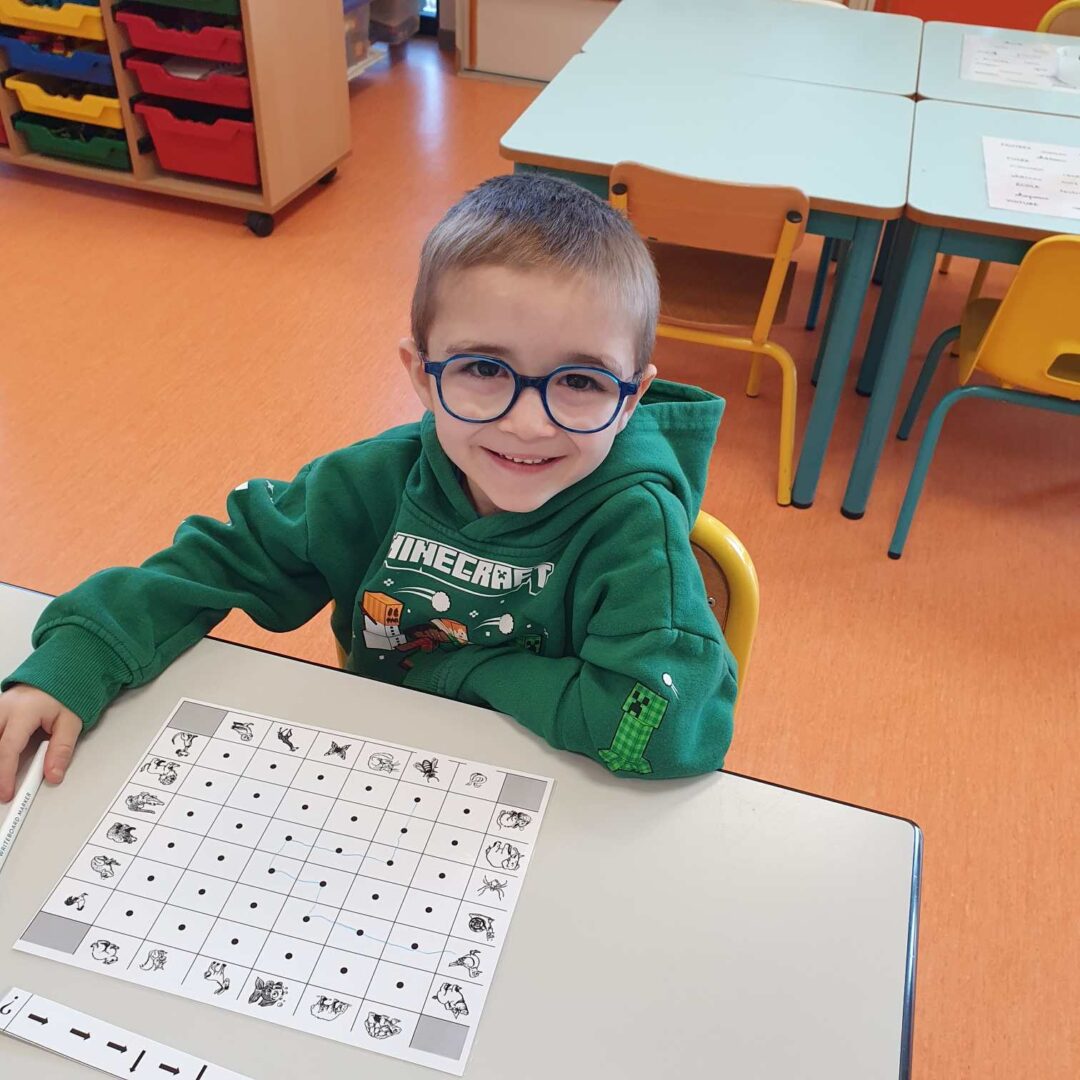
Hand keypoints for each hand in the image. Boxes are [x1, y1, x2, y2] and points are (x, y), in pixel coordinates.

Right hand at [0, 685, 81, 801]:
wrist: (60, 672)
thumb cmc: (65, 693)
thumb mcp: (71, 721)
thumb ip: (62, 749)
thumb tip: (54, 775)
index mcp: (23, 711)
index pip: (8, 749)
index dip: (5, 774)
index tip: (6, 793)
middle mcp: (4, 709)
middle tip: (1, 789)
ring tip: (2, 776)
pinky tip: (2, 762)